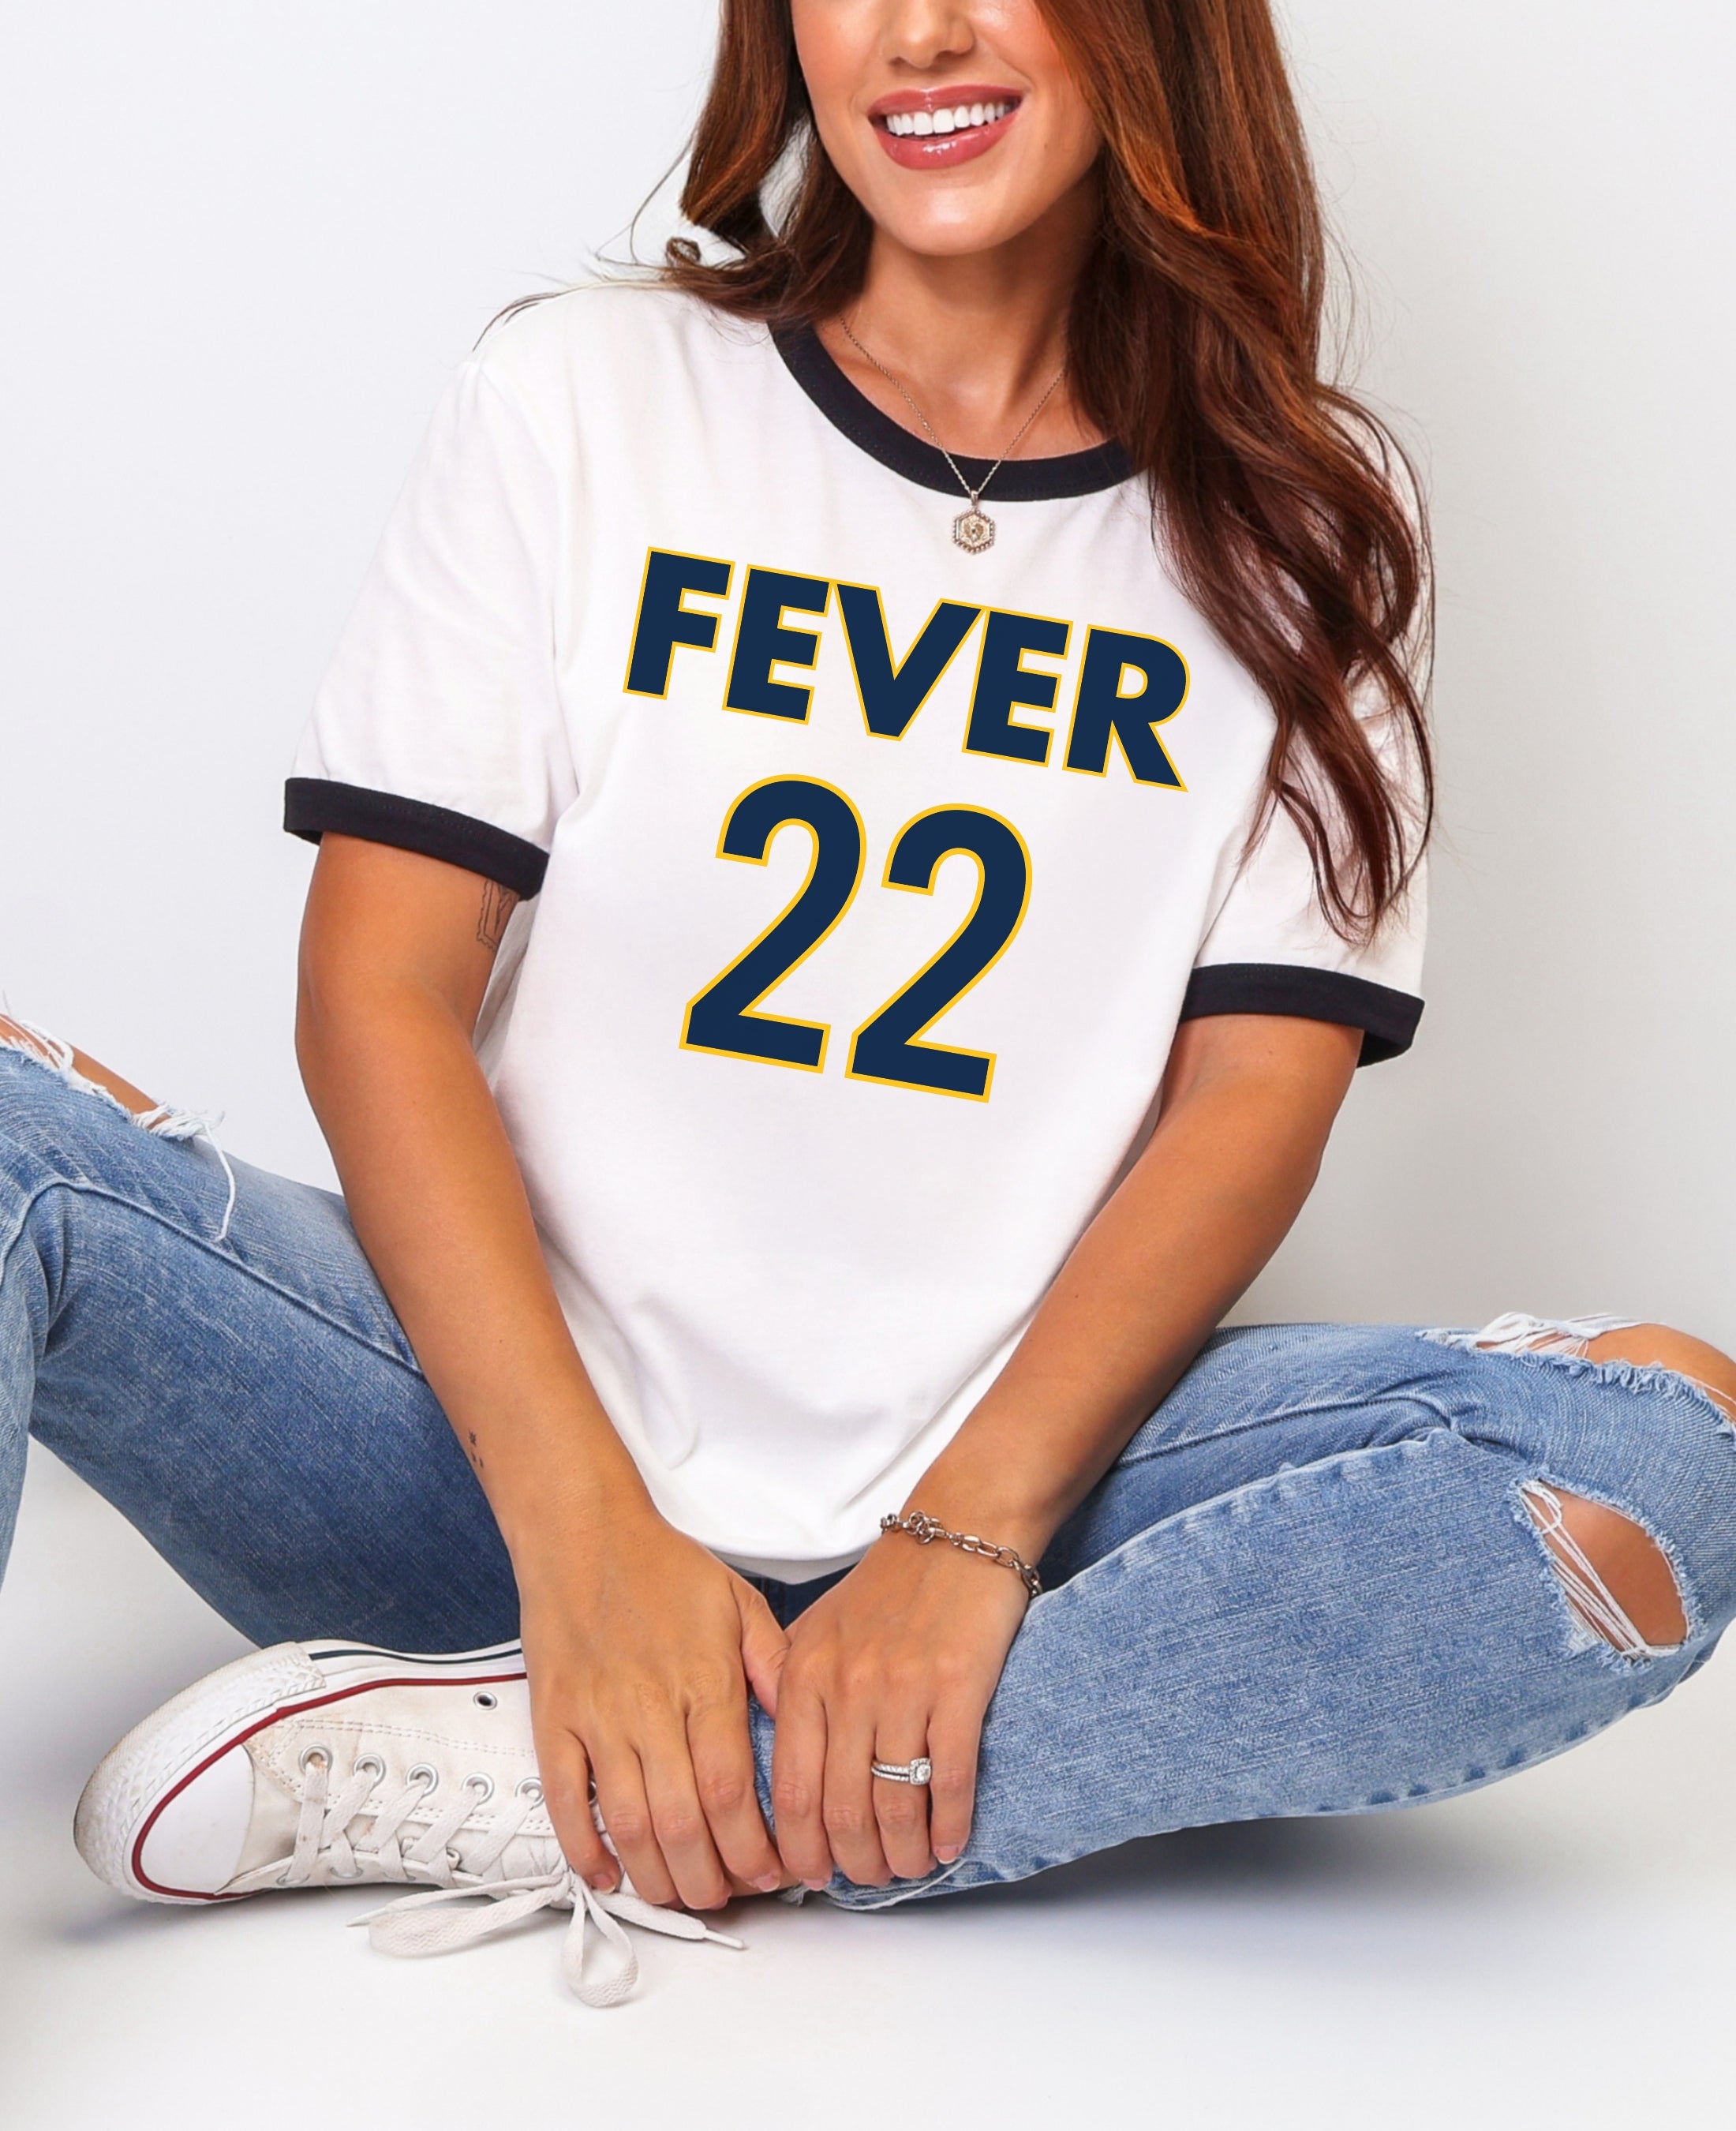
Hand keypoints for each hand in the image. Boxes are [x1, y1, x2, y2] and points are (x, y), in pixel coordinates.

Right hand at [517, 1509, 789, 1909]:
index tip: (771, 1873)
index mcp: (705, 1683)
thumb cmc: (664, 1569)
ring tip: (682, 1896)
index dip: (753, 1848)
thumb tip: (803, 1722)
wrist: (583, 1534)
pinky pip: (565, 1800)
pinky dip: (583, 1848)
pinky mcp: (554, 1722)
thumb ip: (775, 1665)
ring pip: (628, 1824)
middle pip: (683, 1823)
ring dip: (656, 1877)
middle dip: (711, 1879)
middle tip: (730, 1898)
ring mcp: (597, 1719)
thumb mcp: (740, 1603)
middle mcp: (651, 1708)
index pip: (733, 1791)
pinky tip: (607, 1873)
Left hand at [770, 1531, 1028, 1887]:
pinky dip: (949, 1825)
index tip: (808, 1875)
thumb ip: (788, 1688)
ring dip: (901, 1855)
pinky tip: (948, 1843)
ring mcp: (903, 1688)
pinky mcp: (957, 1686)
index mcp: (804, 1674)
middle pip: (838, 1810)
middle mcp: (847, 1686)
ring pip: (892, 1806)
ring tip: (909, 1867)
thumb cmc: (890, 1586)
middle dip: (851, 1865)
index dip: (797, 1848)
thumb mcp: (817, 1629)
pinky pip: (950, 1778)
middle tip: (864, 1881)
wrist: (958, 1531)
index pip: (788, 1788)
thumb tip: (771, 1765)